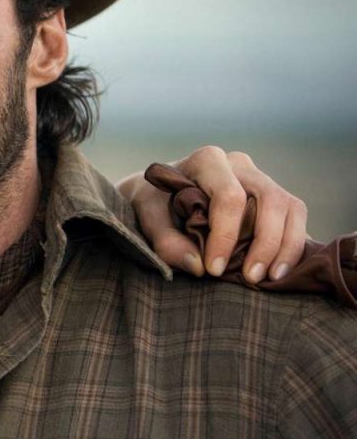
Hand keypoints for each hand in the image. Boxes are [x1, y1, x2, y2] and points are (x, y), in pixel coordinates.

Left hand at [118, 146, 308, 281]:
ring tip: (271, 278)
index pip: (229, 197)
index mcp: (206, 160)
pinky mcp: (271, 197)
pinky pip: (294, 217)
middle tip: (250, 278)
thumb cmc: (151, 202)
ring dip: (286, 246)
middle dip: (265, 243)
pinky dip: (292, 244)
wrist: (157, 194)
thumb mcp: (145, 216)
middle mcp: (238, 164)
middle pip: (270, 199)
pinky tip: (279, 270)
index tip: (212, 269)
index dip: (226, 236)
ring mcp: (259, 178)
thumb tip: (198, 266)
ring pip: (290, 207)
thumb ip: (164, 240)